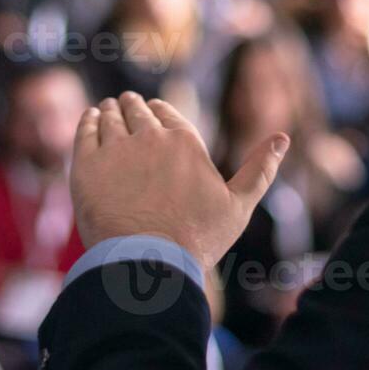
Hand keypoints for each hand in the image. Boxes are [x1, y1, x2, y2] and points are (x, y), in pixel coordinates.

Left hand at [71, 92, 289, 272]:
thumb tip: (283, 138)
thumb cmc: (197, 239)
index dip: (157, 110)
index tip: (151, 111)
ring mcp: (115, 149)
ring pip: (109, 117)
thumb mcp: (239, 206)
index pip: (165, 112)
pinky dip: (88, 122)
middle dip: (131, 106)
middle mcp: (149, 136)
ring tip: (105, 112)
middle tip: (125, 106)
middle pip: (135, 110)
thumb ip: (261, 169)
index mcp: (184, 141)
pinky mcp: (86, 165)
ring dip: (108, 111)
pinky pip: (85, 131)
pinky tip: (90, 121)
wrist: (148, 263)